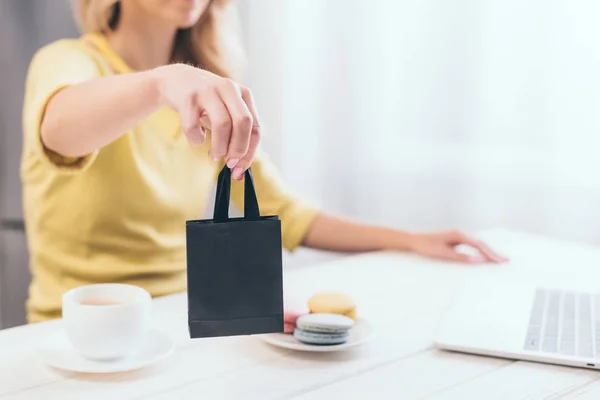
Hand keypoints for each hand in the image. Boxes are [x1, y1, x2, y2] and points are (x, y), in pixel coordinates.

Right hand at [152, 64, 260, 179]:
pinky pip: (194, 127)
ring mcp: (208, 90)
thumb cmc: (205, 104)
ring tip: (213, 154)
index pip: (255, 128)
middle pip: (243, 123)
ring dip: (219, 147)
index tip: (239, 168)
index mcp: (244, 94)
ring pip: (222, 125)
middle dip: (238, 149)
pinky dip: (196, 139)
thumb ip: (235, 136)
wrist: (175, 80)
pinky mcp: (188, 97)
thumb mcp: (226, 112)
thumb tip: (240, 171)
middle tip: (228, 162)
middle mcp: (229, 88)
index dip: (249, 152)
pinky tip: (196, 136)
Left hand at [408, 230, 507, 263]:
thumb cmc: (426, 246)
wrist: (414, 240)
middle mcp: (460, 234)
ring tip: (499, 260)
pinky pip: (472, 245)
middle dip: (493, 252)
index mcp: (459, 235)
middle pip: (481, 243)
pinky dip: (480, 251)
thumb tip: (478, 260)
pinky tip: (484, 257)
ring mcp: (458, 236)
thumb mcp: (443, 253)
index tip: (501, 261)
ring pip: (477, 244)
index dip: (491, 253)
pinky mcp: (455, 240)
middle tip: (506, 261)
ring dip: (488, 252)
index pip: (479, 245)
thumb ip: (461, 257)